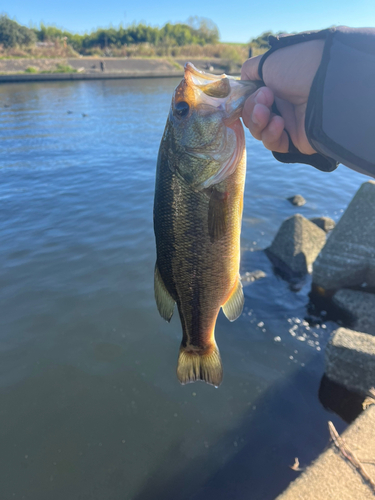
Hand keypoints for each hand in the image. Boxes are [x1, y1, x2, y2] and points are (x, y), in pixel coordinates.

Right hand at [241, 40, 323, 154]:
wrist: (325, 84)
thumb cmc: (298, 66)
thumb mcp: (268, 60)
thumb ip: (250, 70)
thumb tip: (243, 81)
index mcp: (276, 85)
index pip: (250, 100)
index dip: (246, 99)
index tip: (252, 92)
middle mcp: (282, 103)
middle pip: (252, 116)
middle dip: (252, 108)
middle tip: (265, 97)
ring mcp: (289, 122)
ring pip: (259, 131)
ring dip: (258, 121)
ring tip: (268, 112)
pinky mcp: (295, 140)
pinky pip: (273, 143)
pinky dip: (271, 134)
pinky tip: (279, 123)